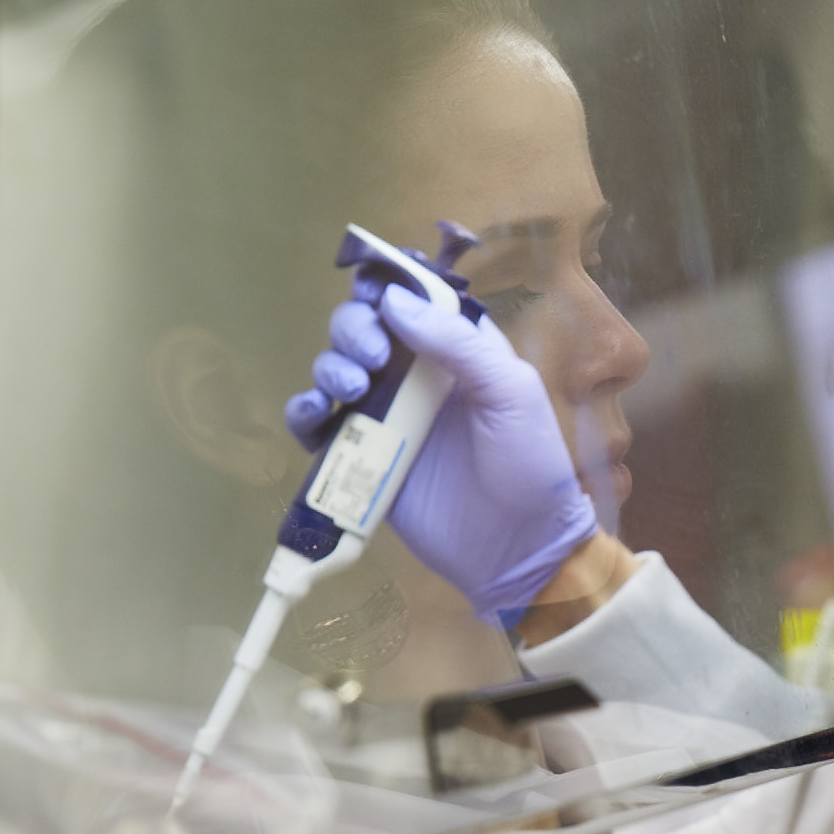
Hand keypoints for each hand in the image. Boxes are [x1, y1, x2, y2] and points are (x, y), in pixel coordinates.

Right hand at [285, 288, 598, 614]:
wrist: (518, 547)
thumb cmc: (528, 464)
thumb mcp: (510, 391)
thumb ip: (457, 342)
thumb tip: (394, 300)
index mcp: (455, 351)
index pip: (410, 300)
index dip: (385, 285)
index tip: (371, 286)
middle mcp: (414, 376)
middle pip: (363, 329)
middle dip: (354, 327)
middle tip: (373, 356)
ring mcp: (384, 417)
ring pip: (335, 370)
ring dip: (331, 366)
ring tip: (353, 387)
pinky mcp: (361, 459)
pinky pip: (319, 426)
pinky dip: (305, 412)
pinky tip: (316, 411)